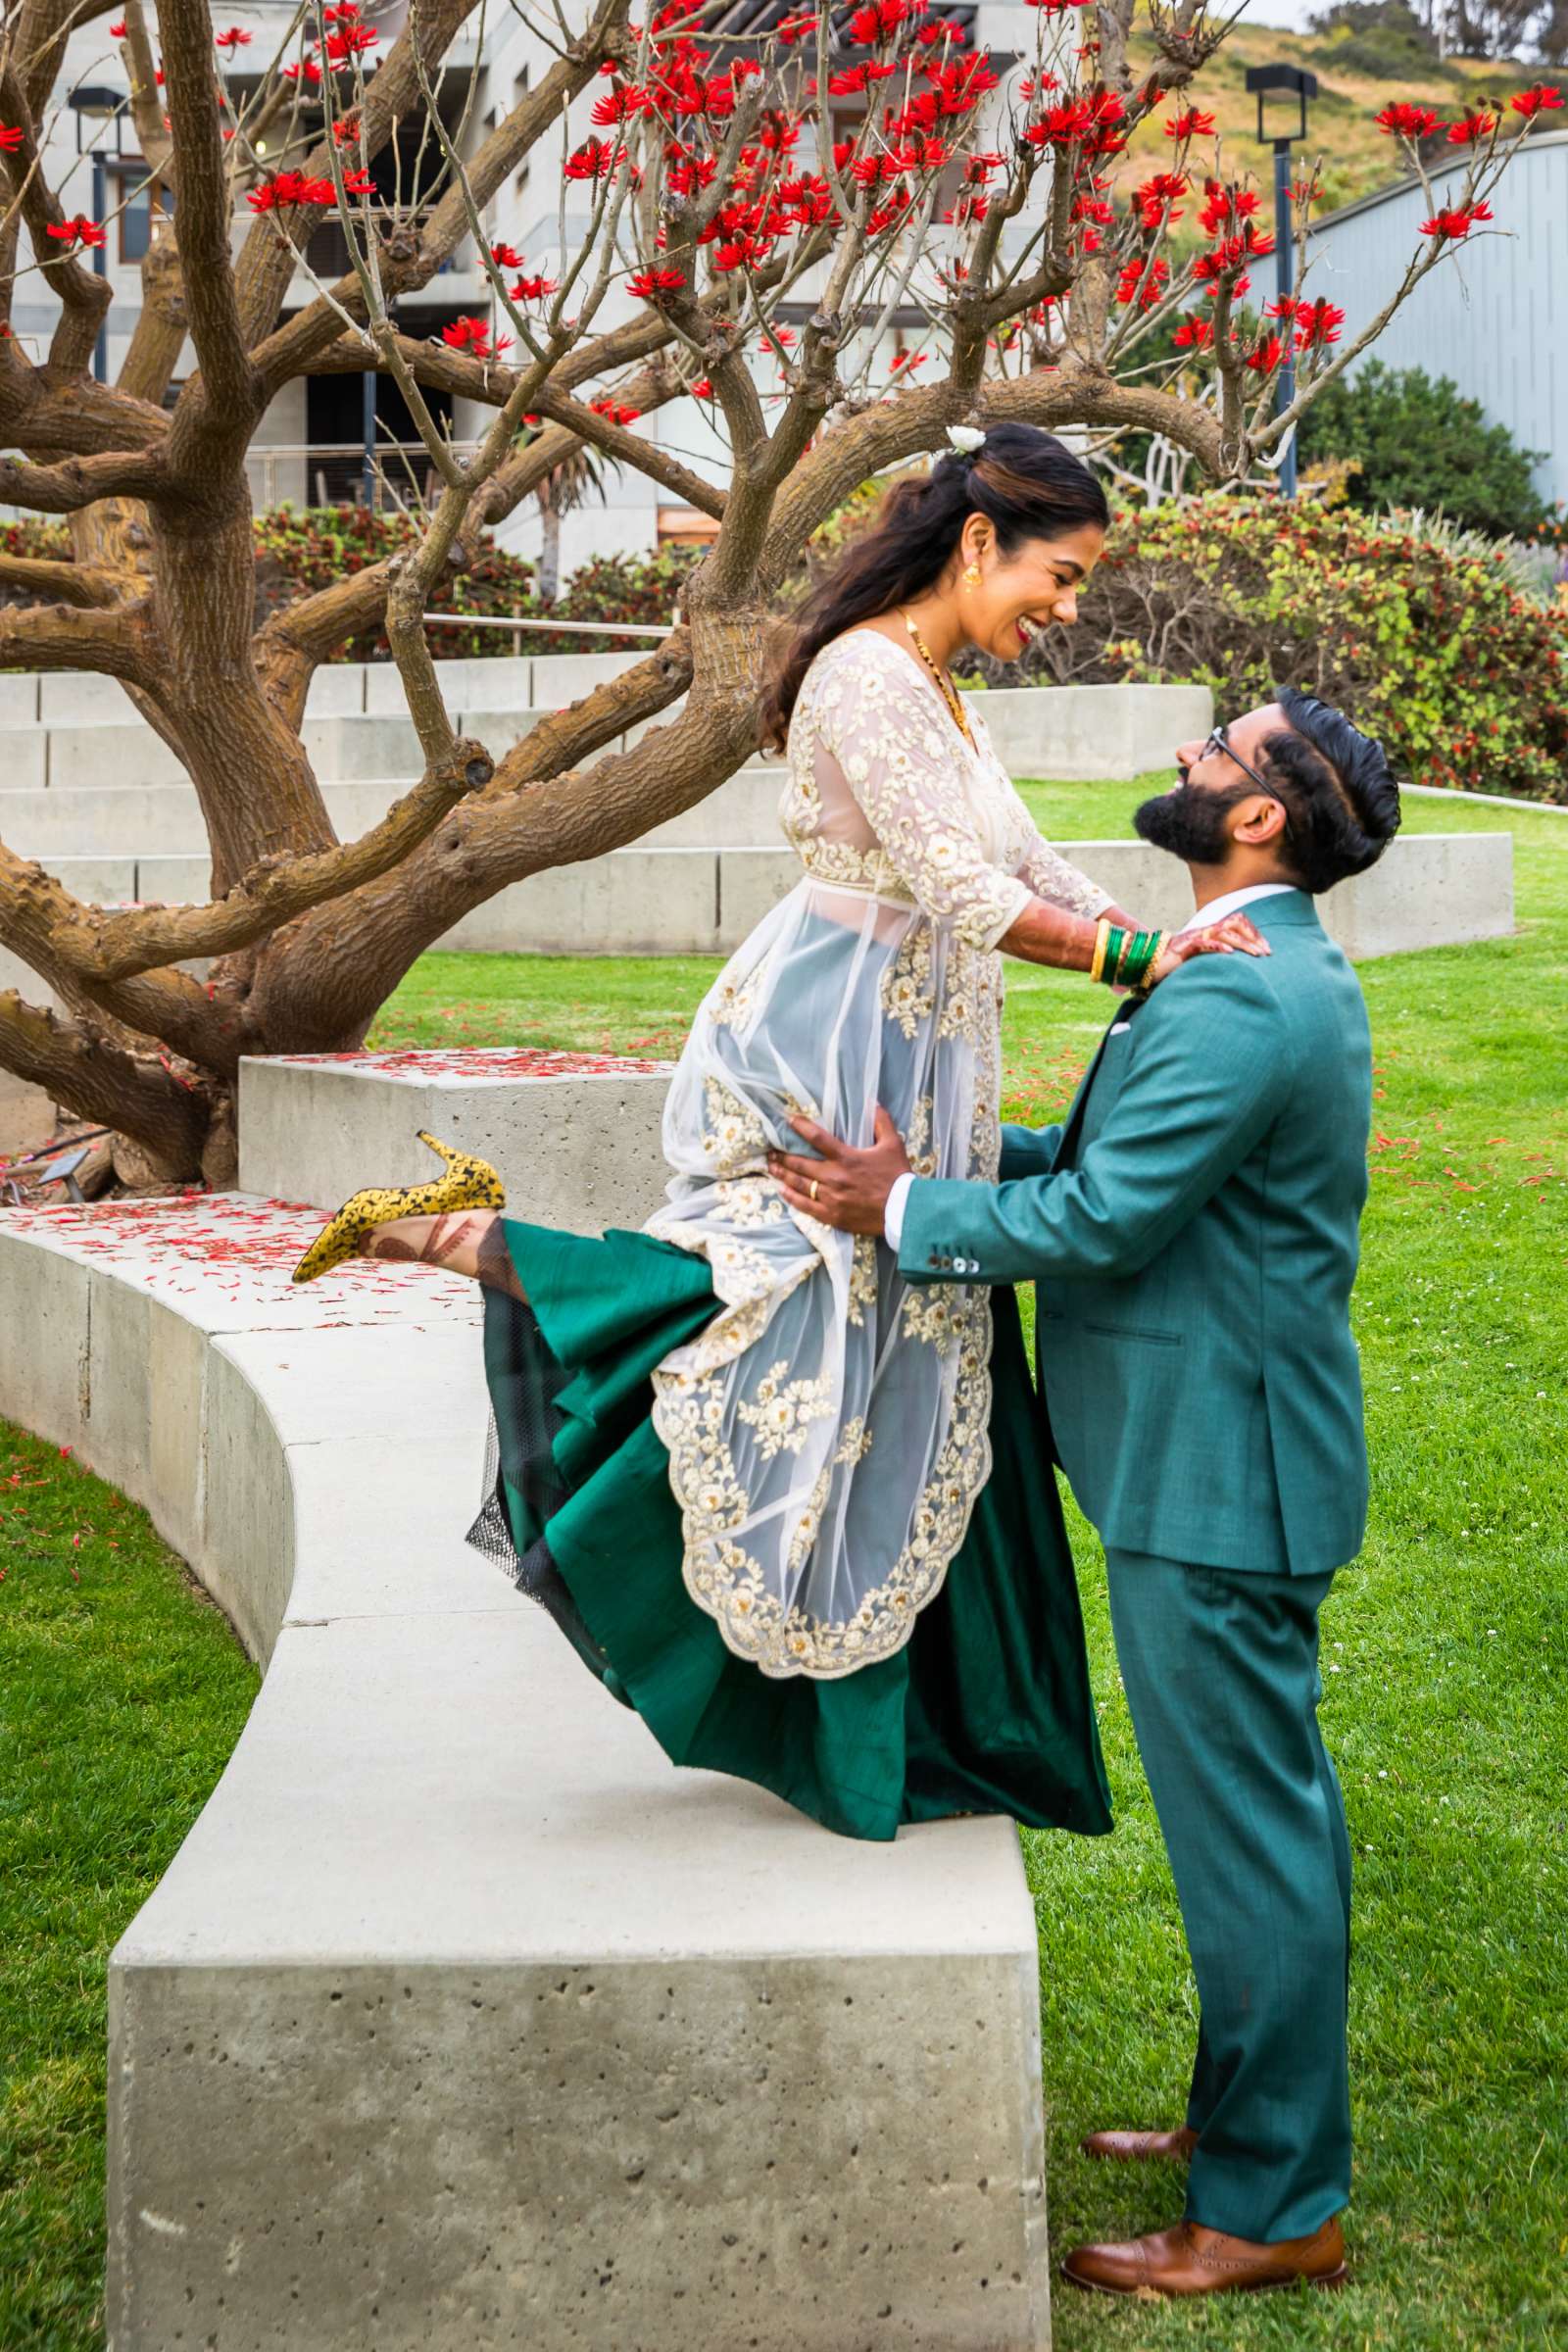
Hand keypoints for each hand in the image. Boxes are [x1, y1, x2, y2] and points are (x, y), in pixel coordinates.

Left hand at [767, 1105, 910, 1235]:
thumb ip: (881, 1122)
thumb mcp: (893, 1144)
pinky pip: (805, 1206)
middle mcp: (835, 1177)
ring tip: (771, 1167)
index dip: (801, 1126)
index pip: (817, 1138)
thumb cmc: (898, 1176)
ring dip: (782, 1174)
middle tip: (770, 1150)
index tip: (788, 1119)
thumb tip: (873, 1102)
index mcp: (847, 1158)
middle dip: (782, 1155)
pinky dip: (791, 1197)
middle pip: (800, 1163)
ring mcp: (831, 1198)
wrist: (904, 1211)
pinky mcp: (832, 1216)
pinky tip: (782, 1190)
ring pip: (799, 1184)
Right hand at [1149, 911, 1269, 986]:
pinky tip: (1230, 955)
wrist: (1146, 963)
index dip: (1254, 932)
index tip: (1266, 949)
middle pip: (1235, 922)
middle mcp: (1204, 931)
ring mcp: (1195, 937)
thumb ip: (1215, 961)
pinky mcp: (1185, 946)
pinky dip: (1219, 947)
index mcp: (1210, 932)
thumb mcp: (1199, 962)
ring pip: (1224, 932)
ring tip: (1257, 954)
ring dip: (1243, 943)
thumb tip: (1235, 970)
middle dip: (1254, 935)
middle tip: (1267, 952)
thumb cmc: (1172, 966)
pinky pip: (1205, 943)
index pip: (1237, 922)